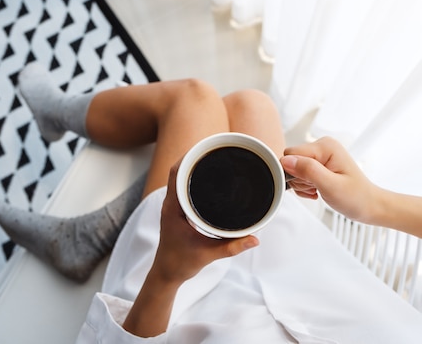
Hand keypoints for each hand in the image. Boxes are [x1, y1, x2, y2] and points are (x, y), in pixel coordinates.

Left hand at [151, 159, 259, 285]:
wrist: (167, 274)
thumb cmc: (181, 264)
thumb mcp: (209, 255)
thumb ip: (232, 247)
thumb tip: (255, 239)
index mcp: (173, 209)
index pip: (176, 174)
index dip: (188, 157)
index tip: (205, 148)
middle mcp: (171, 203)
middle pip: (179, 169)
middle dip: (195, 156)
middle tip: (216, 147)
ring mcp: (173, 205)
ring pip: (180, 177)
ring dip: (194, 165)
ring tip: (214, 156)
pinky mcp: (178, 210)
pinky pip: (184, 187)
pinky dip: (195, 178)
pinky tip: (209, 175)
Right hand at [280, 137, 379, 224]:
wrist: (368, 205)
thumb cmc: (356, 197)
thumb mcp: (331, 186)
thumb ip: (308, 170)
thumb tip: (286, 160)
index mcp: (325, 146)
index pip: (291, 153)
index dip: (294, 172)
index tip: (308, 184)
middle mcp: (322, 147)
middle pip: (290, 161)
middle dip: (299, 179)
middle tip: (316, 188)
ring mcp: (320, 155)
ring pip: (293, 169)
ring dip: (302, 184)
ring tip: (319, 189)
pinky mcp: (318, 164)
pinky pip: (299, 174)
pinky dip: (305, 186)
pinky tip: (317, 190)